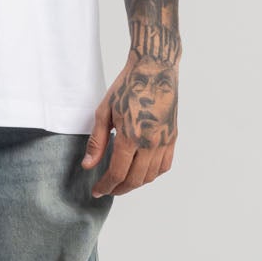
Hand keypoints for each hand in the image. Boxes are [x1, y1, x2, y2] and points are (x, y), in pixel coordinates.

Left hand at [82, 46, 179, 197]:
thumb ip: (96, 142)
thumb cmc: (127, 87)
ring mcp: (165, 141)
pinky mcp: (173, 137)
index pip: (118, 173)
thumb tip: (88, 166)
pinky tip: (141, 172)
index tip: (98, 190)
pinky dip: (152, 174)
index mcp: (131, 136)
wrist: (155, 69)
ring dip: (135, 184)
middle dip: (119, 189)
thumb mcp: (104, 112)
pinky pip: (165, 165)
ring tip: (122, 182)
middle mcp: (151, 142)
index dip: (106, 185)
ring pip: (151, 176)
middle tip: (108, 189)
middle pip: (135, 179)